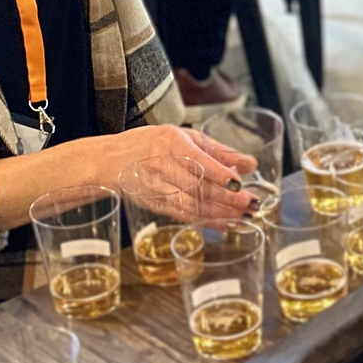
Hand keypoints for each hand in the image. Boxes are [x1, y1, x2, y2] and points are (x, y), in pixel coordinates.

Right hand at [42, 127, 259, 224]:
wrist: (111, 162)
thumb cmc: (151, 144)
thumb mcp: (185, 137)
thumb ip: (219, 151)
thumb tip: (250, 163)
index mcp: (171, 143)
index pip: (198, 160)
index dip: (218, 173)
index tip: (238, 182)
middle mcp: (163, 166)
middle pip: (197, 185)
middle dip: (226, 197)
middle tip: (251, 204)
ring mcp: (158, 187)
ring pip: (191, 203)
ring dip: (219, 213)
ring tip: (243, 217)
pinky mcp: (157, 205)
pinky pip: (184, 215)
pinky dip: (206, 221)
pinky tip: (225, 225)